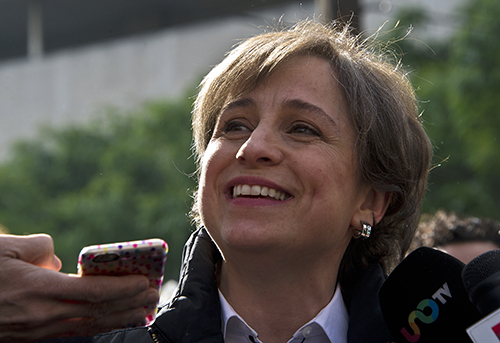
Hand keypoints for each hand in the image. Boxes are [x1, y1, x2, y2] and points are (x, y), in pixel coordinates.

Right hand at [0, 234, 158, 342]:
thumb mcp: (5, 247)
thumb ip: (39, 247)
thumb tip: (61, 260)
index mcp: (37, 290)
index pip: (93, 292)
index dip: (122, 288)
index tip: (143, 282)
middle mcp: (41, 315)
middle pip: (97, 313)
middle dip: (129, 305)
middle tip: (152, 296)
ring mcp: (36, 331)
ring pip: (87, 327)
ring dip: (118, 319)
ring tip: (142, 312)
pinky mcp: (31, 337)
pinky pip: (71, 332)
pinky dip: (96, 327)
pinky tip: (109, 322)